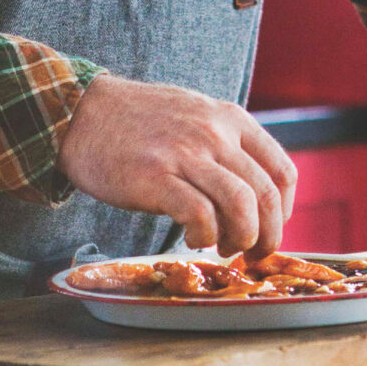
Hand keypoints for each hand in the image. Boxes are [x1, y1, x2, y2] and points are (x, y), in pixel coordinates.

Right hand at [56, 75, 296, 258]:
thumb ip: (229, 145)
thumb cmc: (141, 123)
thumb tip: (256, 194)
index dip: (285, 211)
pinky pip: (200, 216)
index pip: (283, 172)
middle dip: (268, 236)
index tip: (272, 228)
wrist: (81, 112)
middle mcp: (215, 134)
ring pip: (241, 206)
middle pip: (266, 196)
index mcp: (232, 120)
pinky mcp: (155, 177)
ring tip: (223, 247)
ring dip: (241, 238)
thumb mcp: (198, 116)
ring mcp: (186, 154)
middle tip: (253, 253)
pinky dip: (205, 236)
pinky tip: (194, 239)